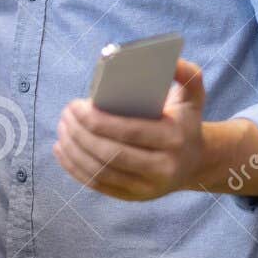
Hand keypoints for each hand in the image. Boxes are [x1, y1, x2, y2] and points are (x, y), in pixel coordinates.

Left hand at [54, 60, 205, 200]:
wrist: (196, 161)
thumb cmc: (185, 120)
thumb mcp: (194, 95)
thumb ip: (188, 73)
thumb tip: (172, 59)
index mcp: (174, 139)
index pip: (130, 131)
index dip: (97, 121)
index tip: (76, 105)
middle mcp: (163, 168)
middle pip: (111, 153)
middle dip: (80, 134)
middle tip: (65, 114)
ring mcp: (147, 188)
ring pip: (101, 171)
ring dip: (74, 150)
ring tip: (62, 128)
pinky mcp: (133, 197)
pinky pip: (98, 185)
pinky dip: (74, 168)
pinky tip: (62, 149)